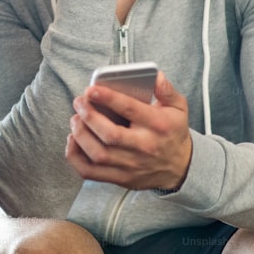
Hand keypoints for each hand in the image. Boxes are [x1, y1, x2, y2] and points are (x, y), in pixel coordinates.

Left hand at [65, 72, 192, 190]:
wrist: (180, 167)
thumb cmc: (172, 132)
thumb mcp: (178, 107)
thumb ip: (166, 89)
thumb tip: (155, 76)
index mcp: (158, 125)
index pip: (130, 110)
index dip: (108, 98)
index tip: (91, 90)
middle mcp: (144, 147)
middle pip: (110, 134)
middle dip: (89, 116)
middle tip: (79, 102)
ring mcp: (132, 166)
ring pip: (98, 154)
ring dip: (80, 135)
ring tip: (75, 119)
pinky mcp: (121, 178)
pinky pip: (90, 172)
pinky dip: (75, 156)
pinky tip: (73, 140)